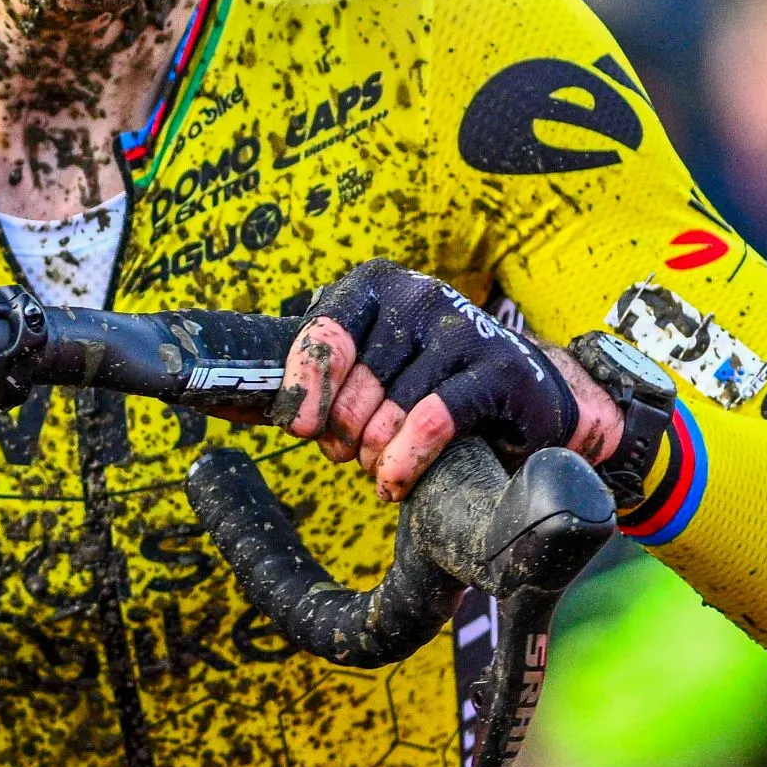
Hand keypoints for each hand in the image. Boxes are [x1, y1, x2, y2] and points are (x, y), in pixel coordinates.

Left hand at [282, 264, 619, 501]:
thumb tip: (243, 401)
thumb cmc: (425, 380)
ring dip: (374, 453)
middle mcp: (420, 297)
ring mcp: (463, 329)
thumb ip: (317, 373)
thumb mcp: (368, 364)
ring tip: (376, 468)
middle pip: (357, 381)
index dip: (305, 386)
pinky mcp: (501, 369)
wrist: (523, 392)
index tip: (298, 427)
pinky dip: (406, 459)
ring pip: (393, 408)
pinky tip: (395, 481)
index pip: (326, 333)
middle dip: (342, 431)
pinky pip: (434, 421)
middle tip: (345, 454)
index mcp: (377, 285)